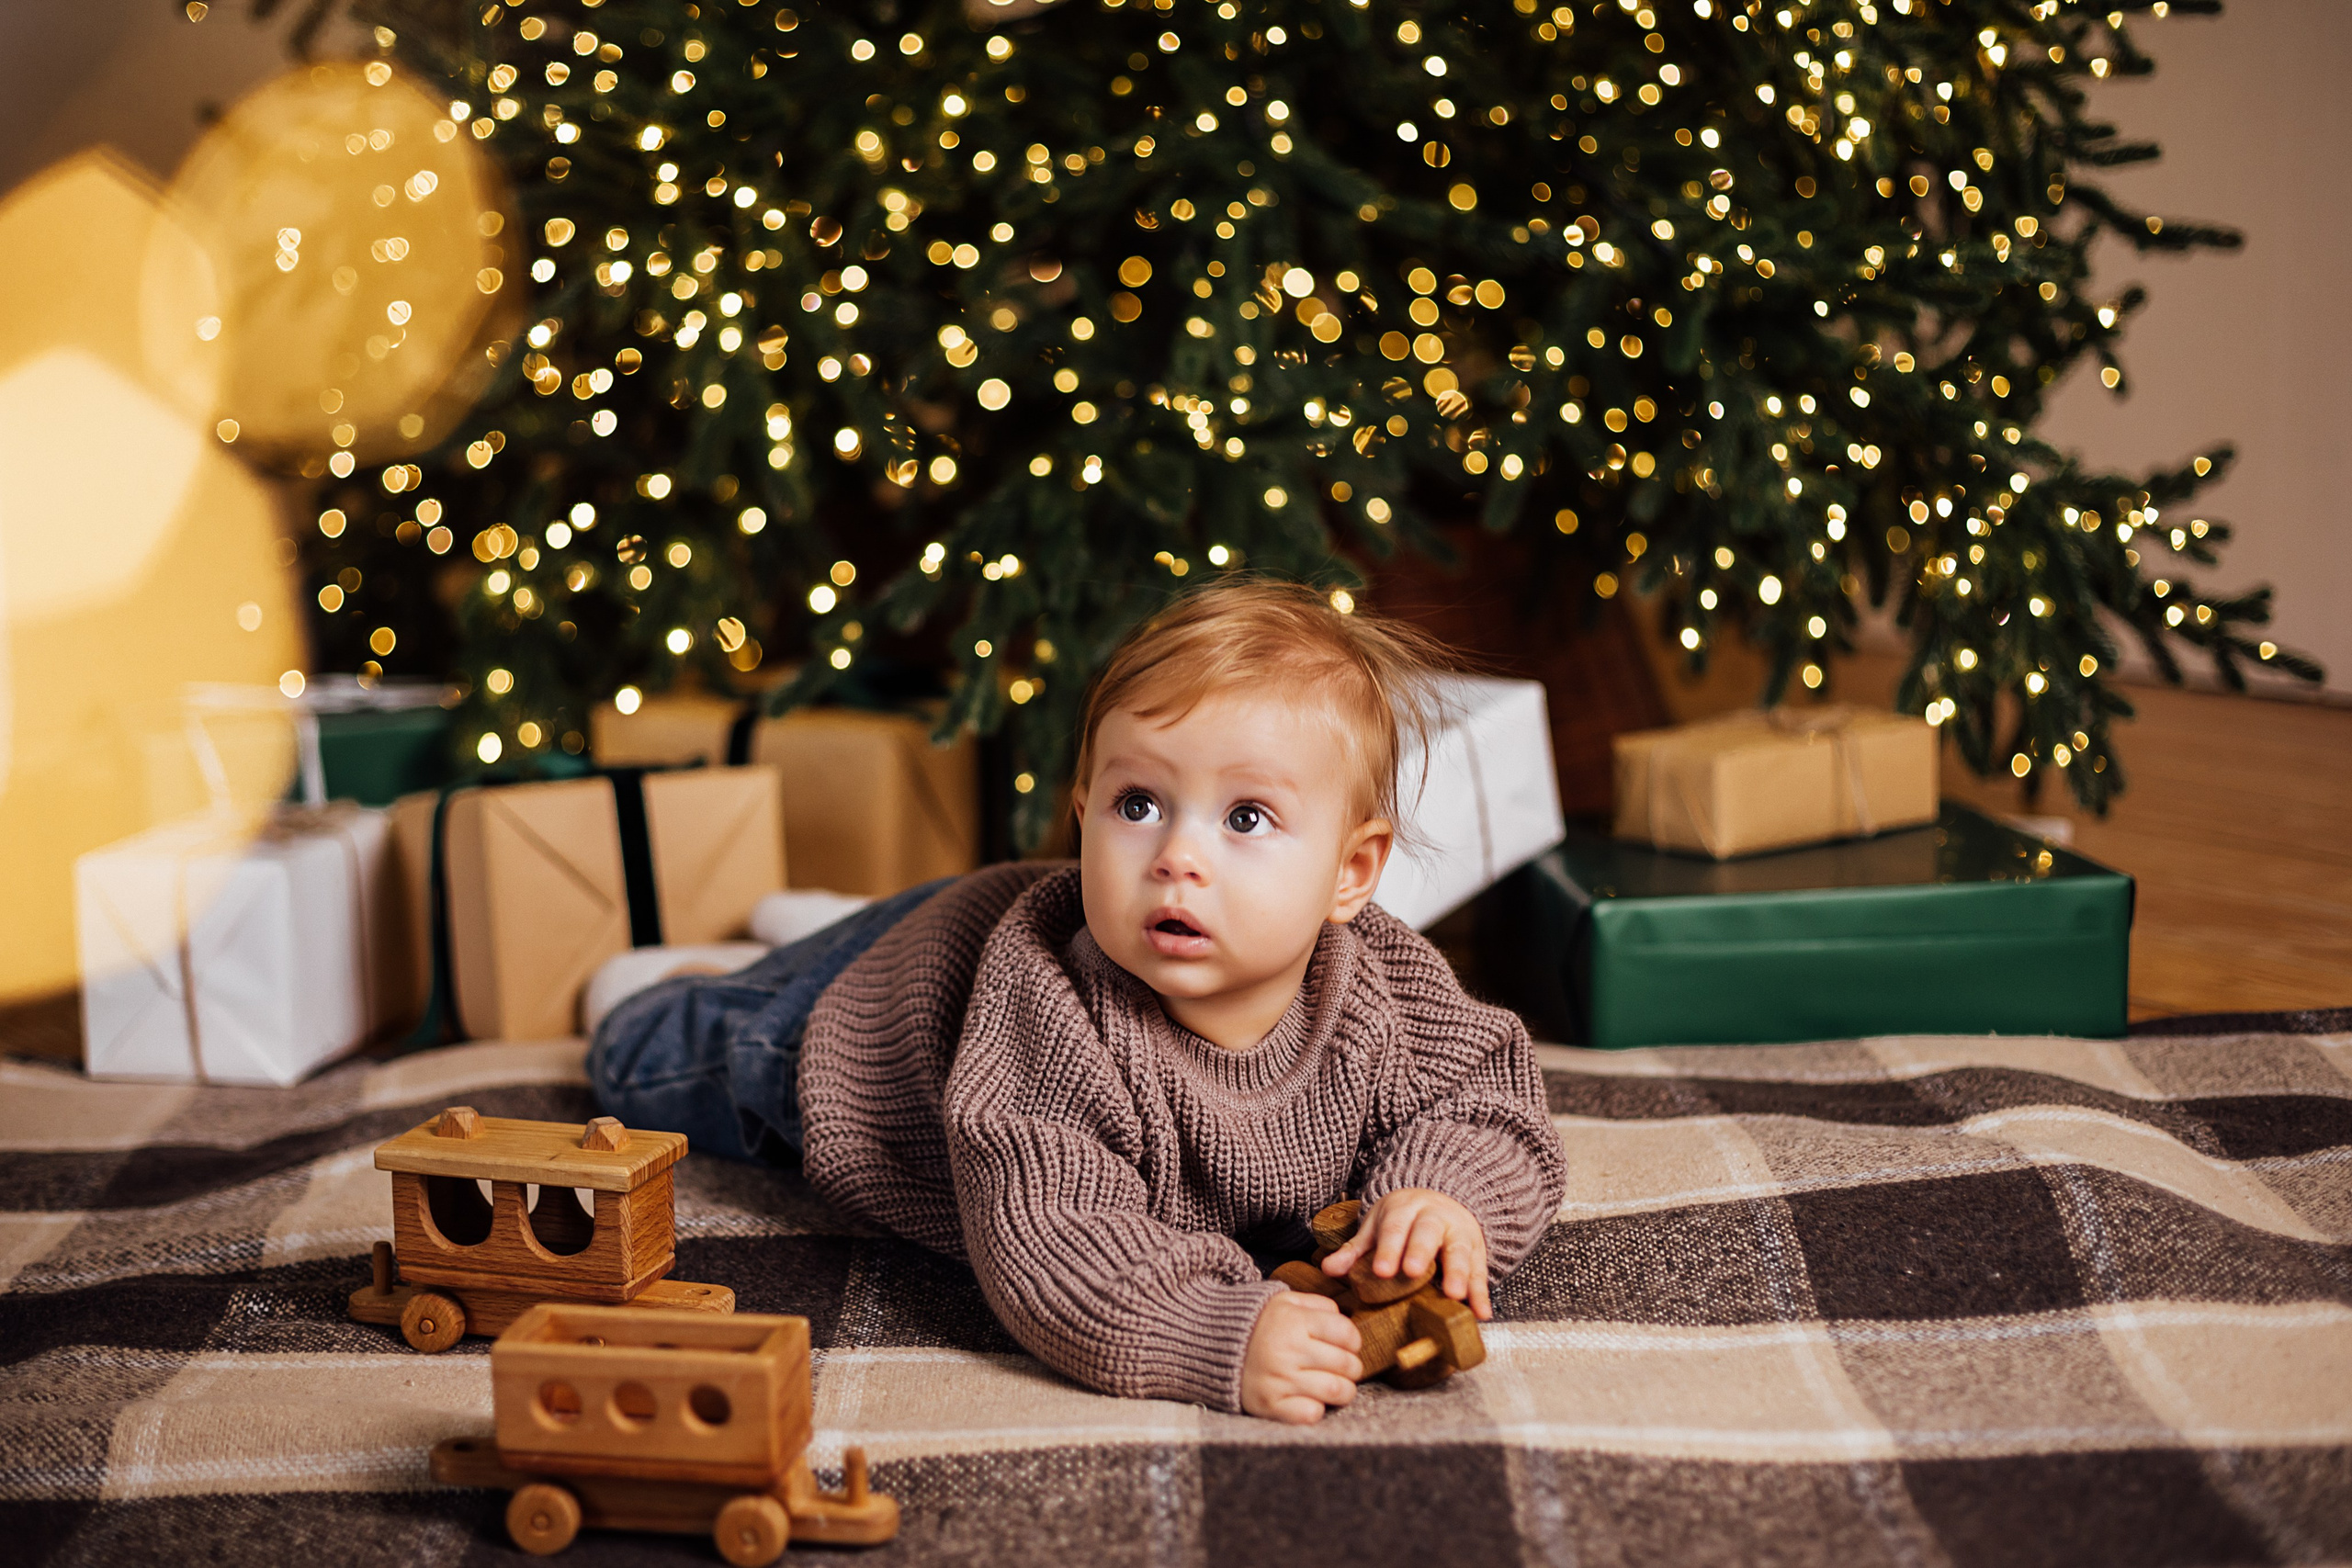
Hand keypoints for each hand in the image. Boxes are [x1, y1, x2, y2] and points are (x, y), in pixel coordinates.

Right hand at [1240, 1290, 1362, 1423]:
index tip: (1346, 1344)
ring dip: (1344, 1390)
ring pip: (1336, 1390)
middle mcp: (1287, 1350)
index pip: (1347, 1333)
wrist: (1213, 1346)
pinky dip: (1317, 1408)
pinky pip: (1311, 1414)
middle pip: (1347, 1364)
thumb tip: (1346, 1319)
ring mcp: (1279, 1380)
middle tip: (1343, 1367)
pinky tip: (1310, 1399)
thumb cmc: (1258, 1324)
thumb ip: (1318, 1304)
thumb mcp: (1285, 1301)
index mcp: (1293, 1321)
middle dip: (1352, 1367)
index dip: (1353, 1340)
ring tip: (1335, 1385)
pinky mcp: (1270, 1405)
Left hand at [1322, 1188, 1491, 1319]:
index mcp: (1406, 1209)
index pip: (1396, 1227)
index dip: (1389, 1248)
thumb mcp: (1377, 1228)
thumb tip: (1328, 1269)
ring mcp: (1459, 1233)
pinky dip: (1481, 1293)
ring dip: (1458, 1273)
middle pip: (1429, 1232)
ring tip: (1453, 1295)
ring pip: (1460, 1250)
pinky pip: (1480, 1272)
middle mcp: (1435, 1217)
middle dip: (1421, 1252)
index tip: (1382, 1271)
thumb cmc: (1403, 1221)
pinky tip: (1481, 1312)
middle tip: (1413, 1273)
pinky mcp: (1477, 1252)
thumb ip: (1355, 1251)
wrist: (1441, 1201)